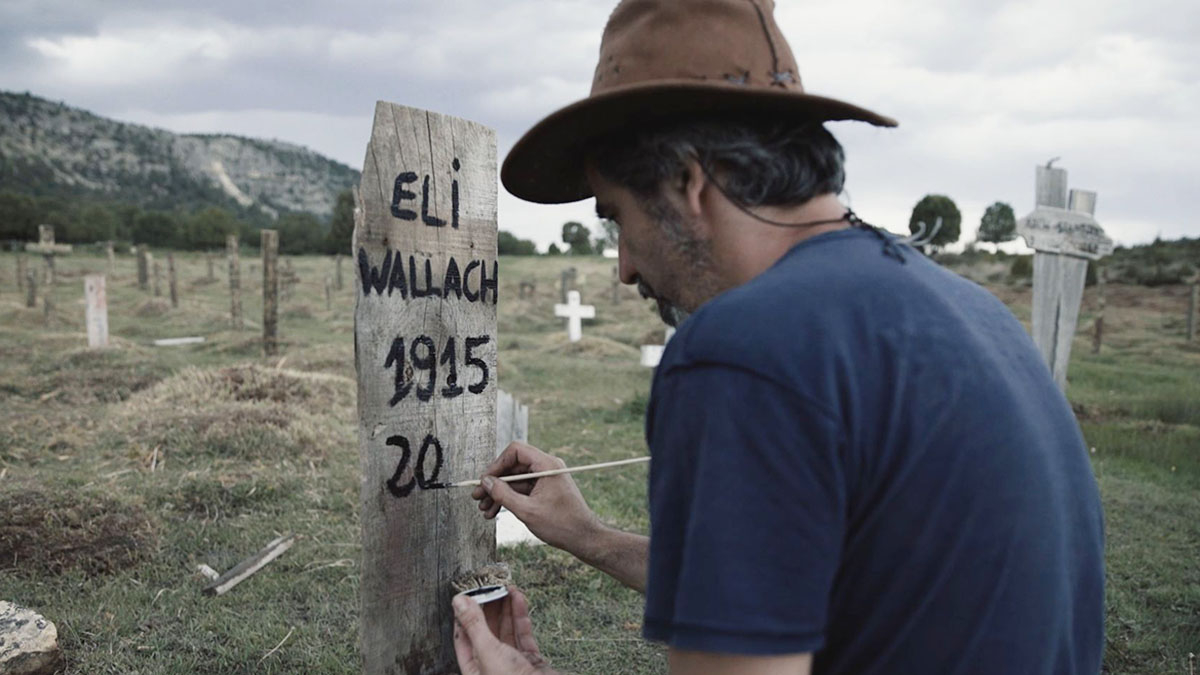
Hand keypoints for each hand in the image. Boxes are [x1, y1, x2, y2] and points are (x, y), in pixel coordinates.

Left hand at [453, 585, 555, 674]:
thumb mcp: (488, 651)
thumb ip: (474, 625)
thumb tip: (459, 602)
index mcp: (475, 670)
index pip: (463, 639)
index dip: (464, 616)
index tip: (466, 595)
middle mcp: (491, 667)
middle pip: (486, 632)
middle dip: (488, 609)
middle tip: (489, 587)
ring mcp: (512, 664)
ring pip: (506, 631)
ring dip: (506, 608)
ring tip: (505, 588)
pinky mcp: (531, 661)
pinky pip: (523, 635)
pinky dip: (521, 616)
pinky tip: (518, 599)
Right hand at [473, 442, 601, 553]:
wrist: (584, 538)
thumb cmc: (561, 524)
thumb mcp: (527, 510)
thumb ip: (503, 494)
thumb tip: (485, 482)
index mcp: (547, 465)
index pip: (516, 451)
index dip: (497, 464)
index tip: (485, 480)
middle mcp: (547, 467)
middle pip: (513, 466)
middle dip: (494, 483)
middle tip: (477, 497)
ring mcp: (546, 479)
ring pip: (516, 480)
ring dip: (499, 494)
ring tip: (484, 510)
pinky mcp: (545, 490)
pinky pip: (523, 490)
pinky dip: (509, 499)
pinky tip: (495, 512)